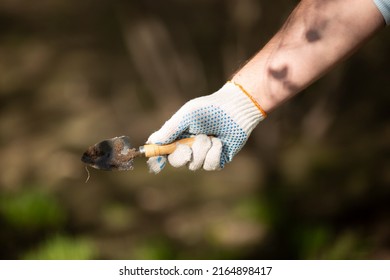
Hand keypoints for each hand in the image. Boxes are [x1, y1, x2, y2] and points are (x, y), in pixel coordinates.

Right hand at [146, 81, 265, 172]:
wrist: (235, 110)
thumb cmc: (209, 109)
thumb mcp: (186, 115)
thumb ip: (170, 129)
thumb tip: (153, 141)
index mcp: (178, 136)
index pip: (163, 151)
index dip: (157, 158)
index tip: (156, 163)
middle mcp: (189, 147)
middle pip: (176, 162)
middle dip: (182, 155)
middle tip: (187, 147)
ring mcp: (203, 155)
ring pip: (194, 165)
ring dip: (202, 150)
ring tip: (210, 136)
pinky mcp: (218, 160)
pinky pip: (210, 165)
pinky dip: (214, 153)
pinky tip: (220, 142)